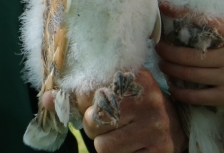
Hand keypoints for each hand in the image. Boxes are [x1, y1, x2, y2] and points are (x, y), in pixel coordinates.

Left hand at [43, 68, 187, 152]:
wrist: (177, 128)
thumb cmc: (139, 108)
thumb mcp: (119, 92)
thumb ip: (84, 94)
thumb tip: (46, 98)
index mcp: (138, 78)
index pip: (90, 90)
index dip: (84, 102)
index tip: (94, 103)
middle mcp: (148, 99)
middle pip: (94, 118)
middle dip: (93, 126)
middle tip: (108, 123)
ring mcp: (155, 126)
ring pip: (102, 145)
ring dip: (104, 144)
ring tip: (120, 136)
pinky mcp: (157, 150)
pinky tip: (130, 147)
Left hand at [156, 6, 223, 122]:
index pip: (208, 23)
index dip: (183, 15)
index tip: (166, 9)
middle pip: (191, 53)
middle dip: (169, 50)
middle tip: (157, 46)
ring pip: (191, 74)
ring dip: (172, 69)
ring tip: (162, 63)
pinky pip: (198, 96)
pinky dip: (183, 93)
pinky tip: (174, 88)